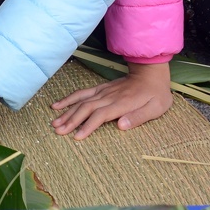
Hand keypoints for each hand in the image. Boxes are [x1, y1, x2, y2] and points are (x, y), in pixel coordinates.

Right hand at [50, 62, 172, 138]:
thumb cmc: (155, 94)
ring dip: (66, 112)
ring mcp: (103, 92)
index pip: (100, 115)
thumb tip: (121, 125)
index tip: (77, 137)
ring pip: (81, 101)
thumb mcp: (156, 108)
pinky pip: (81, 93)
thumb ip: (138, 117)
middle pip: (86, 108)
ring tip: (54, 122)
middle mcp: (109, 96)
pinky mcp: (100, 89)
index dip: (88, 126)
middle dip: (71, 120)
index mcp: (121, 103)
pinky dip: (68, 99)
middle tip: (58, 131)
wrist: (151, 72)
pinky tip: (57, 105)